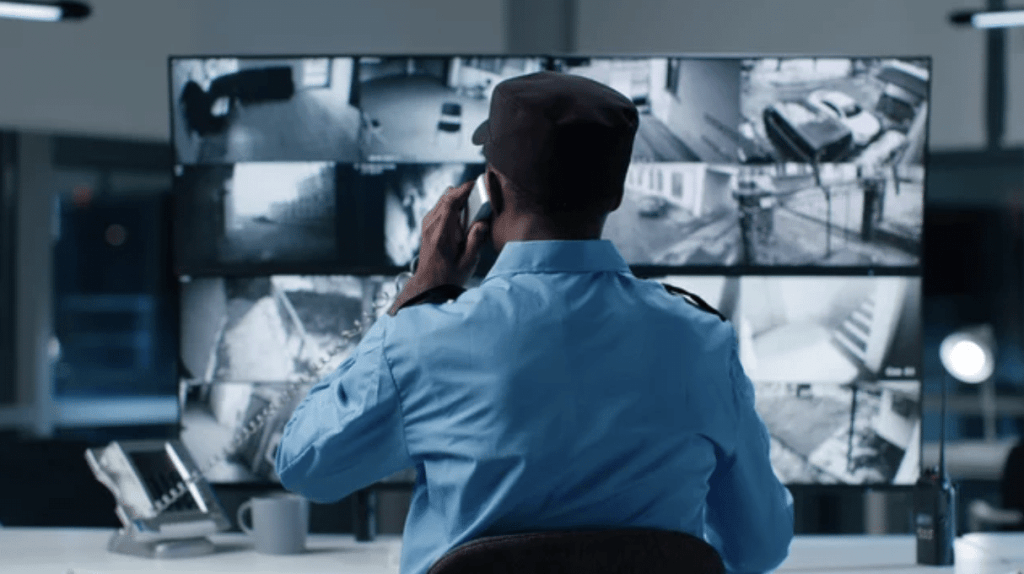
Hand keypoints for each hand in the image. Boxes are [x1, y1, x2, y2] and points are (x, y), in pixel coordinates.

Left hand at [389, 180, 488, 314]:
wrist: (429, 284)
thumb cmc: (448, 276)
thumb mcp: (468, 262)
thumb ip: (476, 240)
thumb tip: (482, 222)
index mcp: (442, 233)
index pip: (451, 200)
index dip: (465, 188)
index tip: (478, 183)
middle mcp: (431, 225)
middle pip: (447, 195)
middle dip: (464, 194)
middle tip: (479, 201)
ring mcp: (427, 224)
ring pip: (443, 199)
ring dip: (459, 201)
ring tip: (471, 214)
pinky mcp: (428, 225)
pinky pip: (441, 207)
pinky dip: (453, 207)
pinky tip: (462, 222)